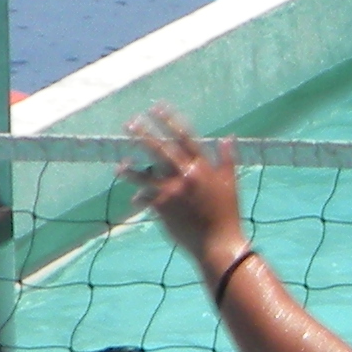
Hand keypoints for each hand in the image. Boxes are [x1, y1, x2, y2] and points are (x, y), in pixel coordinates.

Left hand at [127, 106, 253, 271]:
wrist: (219, 244)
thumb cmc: (227, 215)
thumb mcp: (231, 183)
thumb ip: (227, 159)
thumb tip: (228, 138)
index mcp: (203, 167)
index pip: (183, 136)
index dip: (169, 120)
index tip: (157, 108)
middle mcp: (186, 174)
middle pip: (159, 149)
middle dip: (143, 134)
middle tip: (129, 123)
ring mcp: (173, 190)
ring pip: (144, 174)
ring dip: (130, 168)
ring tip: (120, 165)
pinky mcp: (163, 207)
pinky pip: (145, 197)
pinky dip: (140, 197)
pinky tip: (135, 198)